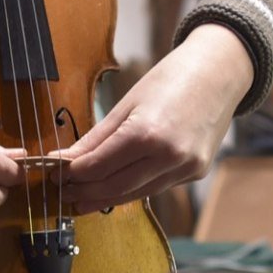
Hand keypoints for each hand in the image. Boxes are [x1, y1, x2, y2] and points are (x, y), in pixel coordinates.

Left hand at [52, 25, 253, 213]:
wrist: (219, 74)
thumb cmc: (170, 80)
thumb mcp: (127, 104)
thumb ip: (96, 138)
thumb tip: (65, 160)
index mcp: (147, 133)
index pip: (98, 166)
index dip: (72, 174)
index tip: (53, 174)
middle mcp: (169, 156)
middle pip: (114, 187)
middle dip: (85, 192)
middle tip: (62, 193)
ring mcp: (185, 168)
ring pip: (134, 194)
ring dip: (104, 198)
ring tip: (81, 199)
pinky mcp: (194, 173)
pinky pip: (154, 187)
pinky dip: (131, 189)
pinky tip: (113, 189)